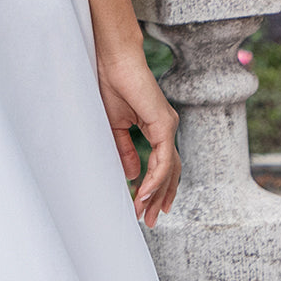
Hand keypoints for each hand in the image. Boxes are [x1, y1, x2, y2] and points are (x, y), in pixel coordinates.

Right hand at [95, 46, 179, 228]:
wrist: (112, 60)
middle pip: (170, 171)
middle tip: (149, 220)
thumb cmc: (110, 84)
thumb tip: (133, 176)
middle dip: (160, 198)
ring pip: (169, 169)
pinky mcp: (164, 123)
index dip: (156, 187)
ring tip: (143, 212)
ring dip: (156, 194)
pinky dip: (155, 179)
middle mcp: (167, 127)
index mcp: (157, 126)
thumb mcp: (114, 126)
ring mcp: (168, 125)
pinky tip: (144, 193)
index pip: (163, 164)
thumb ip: (125, 150)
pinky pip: (163, 159)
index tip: (145, 208)